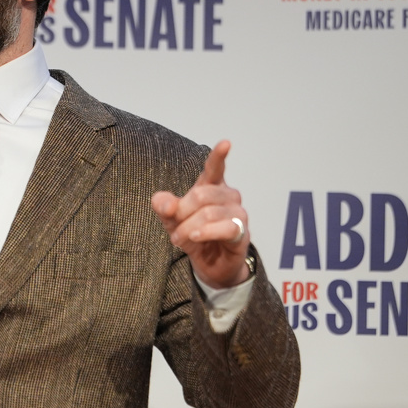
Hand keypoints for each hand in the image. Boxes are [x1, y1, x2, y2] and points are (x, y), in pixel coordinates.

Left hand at [151, 140, 250, 288]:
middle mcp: (228, 196)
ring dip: (189, 228)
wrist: (210, 264)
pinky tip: (195, 237)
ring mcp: (238, 214)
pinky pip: (225, 228)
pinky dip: (206, 232)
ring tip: (179, 239)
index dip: (219, 156)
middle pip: (201, 195)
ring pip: (209, 213)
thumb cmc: (193, 234)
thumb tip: (165, 203)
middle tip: (174, 228)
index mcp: (211, 187)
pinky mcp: (242, 233)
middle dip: (182, 212)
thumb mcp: (171, 220)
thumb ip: (164, 207)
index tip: (226, 143)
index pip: (215, 168)